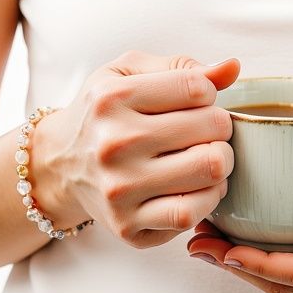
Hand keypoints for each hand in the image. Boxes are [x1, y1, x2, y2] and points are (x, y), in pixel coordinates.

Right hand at [32, 51, 240, 248]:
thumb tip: (233, 68)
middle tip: (205, 132)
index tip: (196, 102)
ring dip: (220, 163)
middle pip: (212, 129)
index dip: (209, 93)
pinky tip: (198, 187)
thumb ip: (182, 67)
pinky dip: (208, 199)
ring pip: (210, 171)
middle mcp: (113, 144)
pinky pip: (190, 214)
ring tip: (205, 157)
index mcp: (112, 97)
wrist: (59, 165)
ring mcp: (120, 189)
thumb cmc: (104, 113)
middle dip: (219, 127)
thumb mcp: (129, 74)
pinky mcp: (127, 225)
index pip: (197, 88)